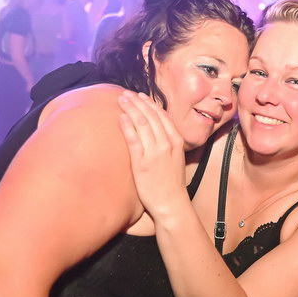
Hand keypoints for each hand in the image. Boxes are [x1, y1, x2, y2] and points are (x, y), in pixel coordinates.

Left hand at [118, 91, 186, 218]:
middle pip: (150, 116)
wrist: (171, 202)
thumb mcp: (176, 157)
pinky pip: (133, 140)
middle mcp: (166, 143)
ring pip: (141, 123)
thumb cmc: (172, 182)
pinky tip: (120, 118)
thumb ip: (169, 142)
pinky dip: (127, 126)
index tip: (139, 95)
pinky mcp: (142, 163)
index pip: (161, 115)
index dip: (149, 103)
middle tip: (126, 94)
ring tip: (121, 100)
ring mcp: (154, 152)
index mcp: (176, 140)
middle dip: (137, 102)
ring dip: (130, 109)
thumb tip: (157, 129)